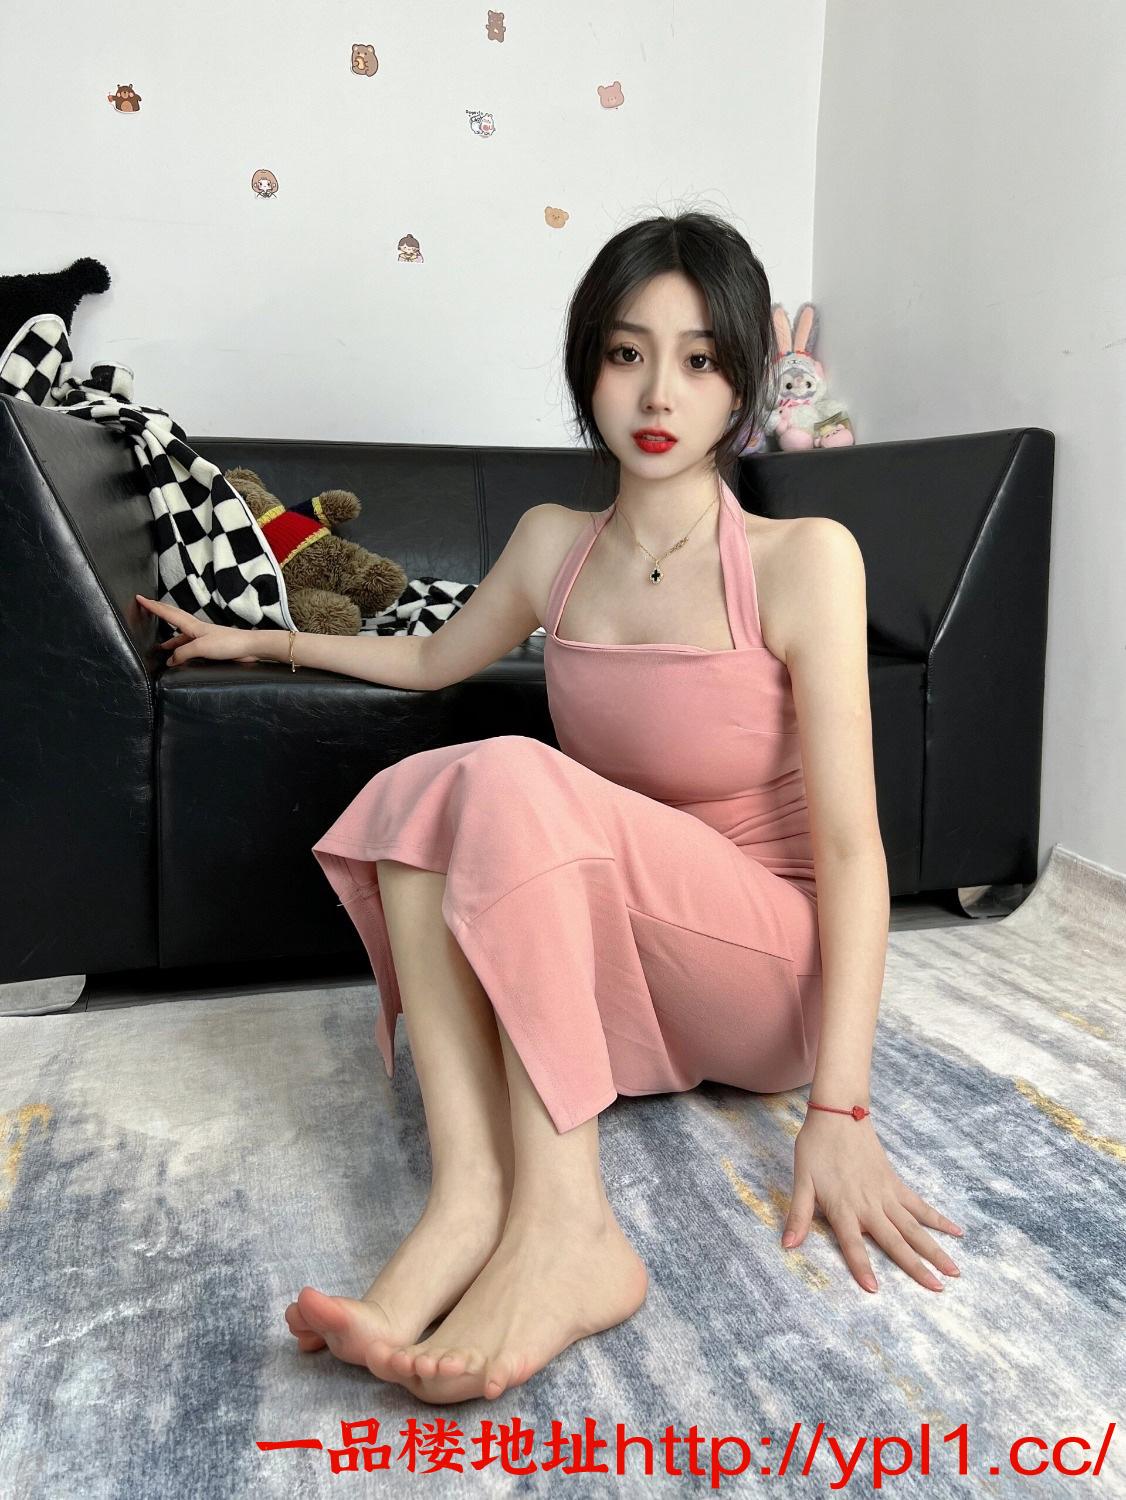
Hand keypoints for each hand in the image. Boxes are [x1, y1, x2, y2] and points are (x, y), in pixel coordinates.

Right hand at [135, 594, 258, 664]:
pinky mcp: (211, 647)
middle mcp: (197, 629)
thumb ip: (183, 653)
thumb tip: (170, 660)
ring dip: (170, 640)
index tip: (140, 598)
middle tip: (147, 609)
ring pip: (182, 636)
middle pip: (174, 619)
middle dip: (159, 614)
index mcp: (193, 626)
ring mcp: (204, 638)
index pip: (168, 613)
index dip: (153, 606)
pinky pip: (191, 647)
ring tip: (160, 648)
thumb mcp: (201, 648)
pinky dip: (182, 651)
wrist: (251, 647)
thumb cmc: (228, 643)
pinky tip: (182, 659)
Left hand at [780, 1110, 964, 1293]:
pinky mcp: (895, 1184)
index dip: (861, 1266)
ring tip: (954, 1271)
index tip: (875, 1290)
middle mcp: (869, 1205)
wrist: (839, 1114)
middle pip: (895, 1241)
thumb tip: (787, 1245)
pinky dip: (937, 1219)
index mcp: (843, 1207)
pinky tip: (956, 1231)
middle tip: (938, 1290)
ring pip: (914, 1227)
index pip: (852, 1243)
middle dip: (916, 1267)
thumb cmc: (816, 1147)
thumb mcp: (801, 1180)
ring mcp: (886, 1195)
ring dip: (934, 1249)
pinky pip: (919, 1206)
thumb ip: (798, 1215)